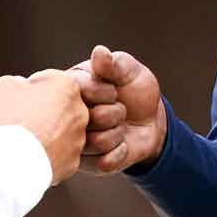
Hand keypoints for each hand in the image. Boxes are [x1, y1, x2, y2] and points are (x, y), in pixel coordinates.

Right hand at [0, 69, 87, 183]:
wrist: (14, 162)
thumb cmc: (10, 119)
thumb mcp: (4, 85)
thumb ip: (18, 81)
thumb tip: (23, 87)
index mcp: (68, 86)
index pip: (49, 80)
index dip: (31, 87)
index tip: (19, 99)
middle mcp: (80, 110)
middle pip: (59, 106)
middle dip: (43, 110)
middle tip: (21, 119)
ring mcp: (79, 138)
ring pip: (61, 130)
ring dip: (48, 132)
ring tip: (25, 139)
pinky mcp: (74, 160)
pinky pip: (60, 153)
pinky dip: (48, 153)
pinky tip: (32, 154)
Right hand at [68, 44, 165, 173]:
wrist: (151, 121)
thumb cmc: (134, 90)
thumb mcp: (129, 71)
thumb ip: (114, 63)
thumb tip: (100, 52)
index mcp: (69, 90)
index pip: (77, 92)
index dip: (102, 93)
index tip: (114, 91)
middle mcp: (66, 117)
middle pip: (84, 120)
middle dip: (112, 113)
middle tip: (119, 108)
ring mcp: (75, 143)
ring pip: (93, 143)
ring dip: (116, 134)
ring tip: (119, 125)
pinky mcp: (88, 165)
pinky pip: (103, 162)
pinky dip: (120, 152)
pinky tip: (121, 143)